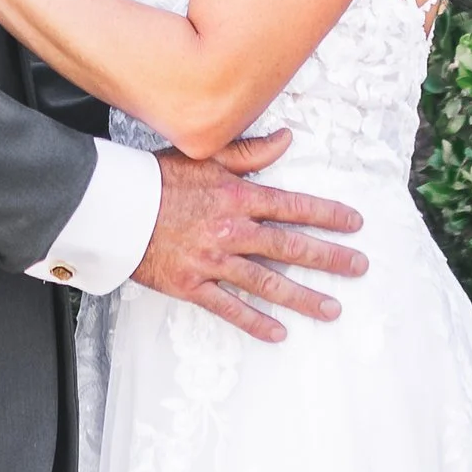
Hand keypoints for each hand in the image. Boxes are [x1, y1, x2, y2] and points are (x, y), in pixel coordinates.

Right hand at [137, 138, 365, 340]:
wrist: (113, 208)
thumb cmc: (156, 179)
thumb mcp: (204, 156)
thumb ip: (249, 151)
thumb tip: (287, 138)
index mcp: (238, 197)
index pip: (294, 207)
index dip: (328, 216)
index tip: (354, 224)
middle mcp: (231, 231)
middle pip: (291, 248)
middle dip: (330, 259)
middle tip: (359, 268)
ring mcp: (213, 262)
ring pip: (268, 283)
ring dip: (303, 297)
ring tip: (332, 309)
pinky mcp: (191, 285)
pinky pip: (229, 308)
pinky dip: (254, 322)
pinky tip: (279, 333)